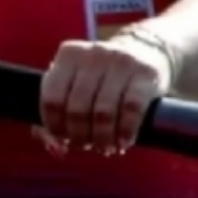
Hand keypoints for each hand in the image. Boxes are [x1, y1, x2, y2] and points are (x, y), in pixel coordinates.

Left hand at [39, 34, 173, 154]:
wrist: (144, 50)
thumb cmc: (101, 75)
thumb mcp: (76, 80)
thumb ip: (58, 109)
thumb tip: (53, 146)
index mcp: (68, 55)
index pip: (51, 98)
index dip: (54, 125)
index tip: (62, 139)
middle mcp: (92, 55)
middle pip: (77, 108)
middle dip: (79, 135)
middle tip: (84, 146)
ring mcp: (120, 62)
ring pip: (103, 112)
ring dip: (101, 138)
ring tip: (104, 148)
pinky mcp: (145, 74)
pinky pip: (131, 110)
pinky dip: (124, 132)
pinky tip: (122, 143)